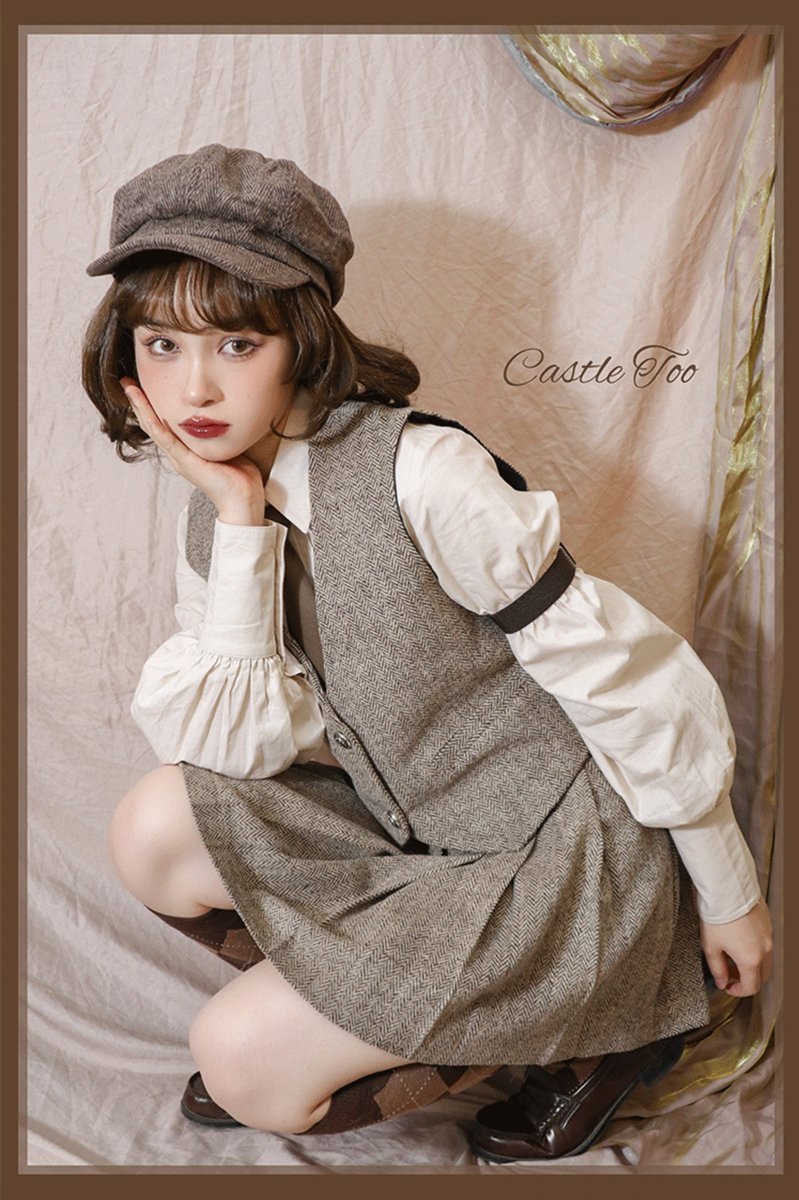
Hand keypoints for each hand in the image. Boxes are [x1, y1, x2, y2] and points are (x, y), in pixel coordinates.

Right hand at [121, 378, 265, 524]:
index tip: (142, 384)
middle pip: (152, 423)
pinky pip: (168, 441)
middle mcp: (177, 455)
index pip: (162, 423)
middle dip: (139, 402)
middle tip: (126, 381)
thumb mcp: (224, 447)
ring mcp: (179, 459)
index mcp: (184, 451)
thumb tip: (223, 414)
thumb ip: (217, 433)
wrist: (242, 500)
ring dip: (141, 408)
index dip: (151, 405)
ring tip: (129, 389)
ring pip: (154, 429)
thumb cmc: (238, 477)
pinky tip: (147, 414)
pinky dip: (156, 426)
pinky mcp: (186, 463)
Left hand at [700, 896, 772, 996]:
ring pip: (765, 958)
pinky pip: (765, 941)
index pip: (751, 987)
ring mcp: (768, 934)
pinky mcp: (767, 922)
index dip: (738, 991)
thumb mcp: (710, 946)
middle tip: (730, 971)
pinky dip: (755, 946)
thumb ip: (717, 968)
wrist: (726, 888)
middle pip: (762, 975)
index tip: (728, 986)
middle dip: (747, 978)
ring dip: (752, 962)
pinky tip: (739, 936)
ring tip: (732, 953)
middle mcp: (764, 948)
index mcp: (751, 959)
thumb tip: (722, 981)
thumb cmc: (717, 914)